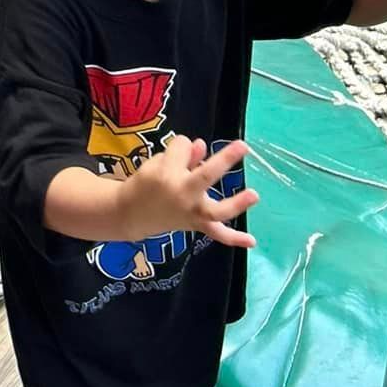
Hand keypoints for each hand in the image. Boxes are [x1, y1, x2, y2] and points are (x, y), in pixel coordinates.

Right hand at [120, 136, 258, 249]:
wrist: (132, 214)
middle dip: (224, 161)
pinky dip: (234, 238)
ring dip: (236, 204)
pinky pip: (217, 233)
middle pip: (205, 176)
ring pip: (216, 210)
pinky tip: (252, 241)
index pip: (182, 147)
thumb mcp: (155, 163)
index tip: (179, 148)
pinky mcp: (197, 225)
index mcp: (167, 174)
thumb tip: (201, 146)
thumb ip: (179, 155)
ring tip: (254, 195)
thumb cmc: (145, 183)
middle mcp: (182, 194)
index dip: (182, 145)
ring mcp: (192, 212)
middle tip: (242, 146)